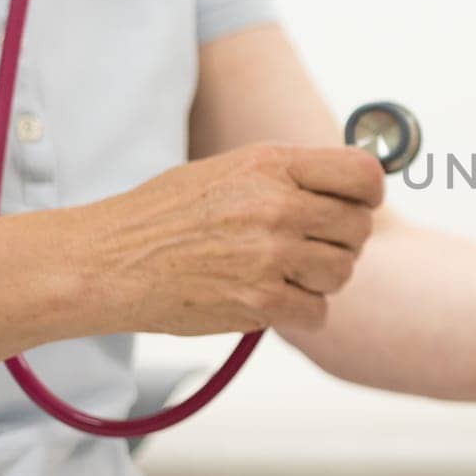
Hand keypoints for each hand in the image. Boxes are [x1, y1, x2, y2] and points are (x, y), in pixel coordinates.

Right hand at [72, 143, 383, 335]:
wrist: (108, 261)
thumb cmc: (165, 215)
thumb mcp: (230, 170)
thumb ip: (290, 176)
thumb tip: (351, 189)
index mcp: (272, 164)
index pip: (363, 174)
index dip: (367, 195)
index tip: (355, 206)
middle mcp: (277, 205)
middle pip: (359, 228)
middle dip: (342, 241)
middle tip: (308, 246)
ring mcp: (270, 255)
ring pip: (342, 272)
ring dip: (321, 278)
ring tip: (282, 272)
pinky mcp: (259, 302)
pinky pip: (318, 312)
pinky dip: (301, 311)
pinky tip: (270, 298)